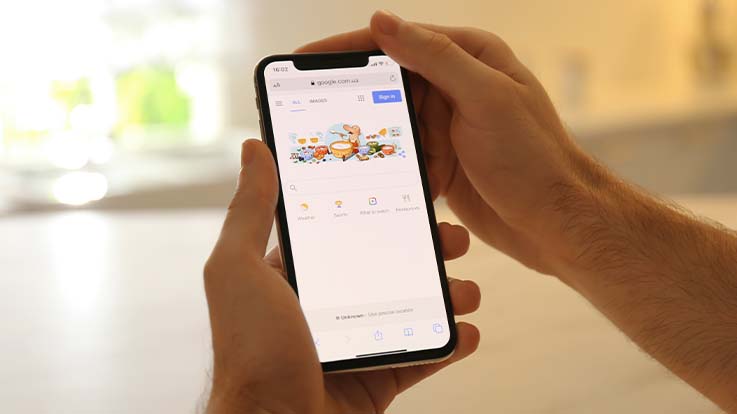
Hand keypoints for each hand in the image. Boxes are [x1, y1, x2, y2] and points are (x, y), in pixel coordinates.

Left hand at [204, 139, 480, 413]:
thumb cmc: (249, 351)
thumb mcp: (240, 269)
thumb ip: (251, 210)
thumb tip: (254, 149)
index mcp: (293, 277)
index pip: (342, 233)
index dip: (379, 210)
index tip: (413, 193)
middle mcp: (323, 308)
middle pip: (385, 267)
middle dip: (425, 250)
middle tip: (453, 238)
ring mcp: (352, 345)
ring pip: (409, 309)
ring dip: (445, 295)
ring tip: (467, 289)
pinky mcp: (374, 381)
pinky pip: (419, 357)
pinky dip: (447, 344)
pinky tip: (466, 331)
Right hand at [298, 11, 606, 277]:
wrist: (558, 223)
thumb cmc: (535, 158)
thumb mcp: (486, 98)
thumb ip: (436, 58)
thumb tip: (383, 23)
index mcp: (469, 58)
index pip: (398, 42)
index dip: (348, 48)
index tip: (305, 58)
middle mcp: (456, 87)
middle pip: (387, 83)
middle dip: (353, 99)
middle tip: (310, 112)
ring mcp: (448, 127)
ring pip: (390, 123)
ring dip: (371, 139)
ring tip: (337, 150)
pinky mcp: (442, 163)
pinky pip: (401, 156)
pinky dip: (387, 165)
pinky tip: (372, 176)